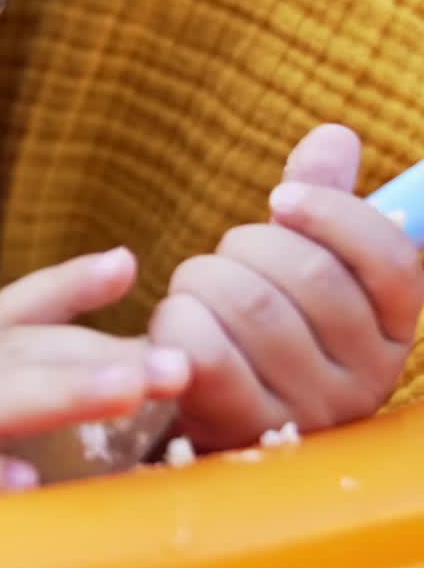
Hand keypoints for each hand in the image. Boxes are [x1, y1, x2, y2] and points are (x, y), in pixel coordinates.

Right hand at [0, 247, 190, 516]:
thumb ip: (18, 406)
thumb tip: (123, 394)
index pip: (9, 315)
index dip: (67, 285)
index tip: (127, 264)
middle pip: (13, 352)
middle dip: (96, 353)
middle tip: (175, 362)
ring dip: (61, 390)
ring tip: (129, 390)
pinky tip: (26, 487)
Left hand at [148, 124, 423, 450]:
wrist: (204, 419)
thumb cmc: (254, 334)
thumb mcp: (290, 270)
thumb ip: (318, 208)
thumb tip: (334, 137)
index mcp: (390, 330)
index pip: (394, 260)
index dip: (334, 214)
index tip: (279, 198)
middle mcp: (363, 378)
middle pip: (307, 275)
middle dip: (243, 246)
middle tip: (220, 260)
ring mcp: (306, 410)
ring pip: (249, 306)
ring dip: (201, 281)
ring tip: (193, 295)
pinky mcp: (241, 430)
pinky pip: (206, 350)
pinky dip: (177, 321)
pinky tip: (174, 325)